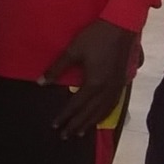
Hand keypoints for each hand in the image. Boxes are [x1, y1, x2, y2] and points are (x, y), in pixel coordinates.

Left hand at [42, 19, 139, 137]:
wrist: (121, 27)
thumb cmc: (94, 37)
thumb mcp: (72, 51)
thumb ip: (56, 69)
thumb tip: (40, 83)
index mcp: (94, 83)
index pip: (76, 105)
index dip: (65, 116)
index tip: (55, 125)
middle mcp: (107, 89)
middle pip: (90, 112)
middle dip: (77, 124)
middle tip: (65, 136)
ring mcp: (117, 87)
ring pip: (103, 110)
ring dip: (91, 122)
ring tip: (81, 132)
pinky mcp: (123, 82)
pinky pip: (114, 104)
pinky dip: (105, 113)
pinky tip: (100, 117)